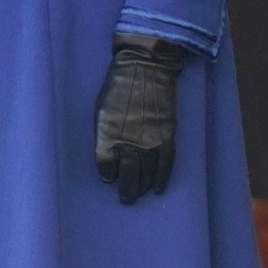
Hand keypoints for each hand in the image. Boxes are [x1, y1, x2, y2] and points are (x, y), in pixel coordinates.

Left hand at [94, 31, 186, 204]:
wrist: (145, 68)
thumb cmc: (117, 87)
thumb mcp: (100, 110)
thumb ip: (103, 134)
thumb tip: (108, 156)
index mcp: (106, 133)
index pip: (104, 165)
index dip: (106, 174)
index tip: (108, 177)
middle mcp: (128, 141)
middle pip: (126, 175)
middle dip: (126, 189)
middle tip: (126, 199)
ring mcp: (149, 140)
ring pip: (146, 173)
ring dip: (142, 186)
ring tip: (139, 194)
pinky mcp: (166, 136)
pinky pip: (165, 164)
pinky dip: (161, 178)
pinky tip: (157, 189)